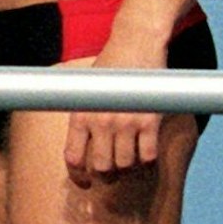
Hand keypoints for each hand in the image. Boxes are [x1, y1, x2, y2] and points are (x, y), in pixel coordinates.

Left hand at [63, 38, 165, 184]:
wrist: (136, 41)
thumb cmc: (112, 63)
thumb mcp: (88, 90)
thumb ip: (85, 116)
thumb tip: (86, 145)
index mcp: (81, 115)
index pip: (73, 158)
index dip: (78, 177)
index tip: (86, 182)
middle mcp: (101, 122)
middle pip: (101, 167)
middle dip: (108, 175)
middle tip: (115, 171)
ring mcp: (126, 122)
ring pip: (125, 164)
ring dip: (129, 168)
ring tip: (132, 160)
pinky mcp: (149, 120)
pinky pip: (148, 155)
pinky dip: (148, 161)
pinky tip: (148, 154)